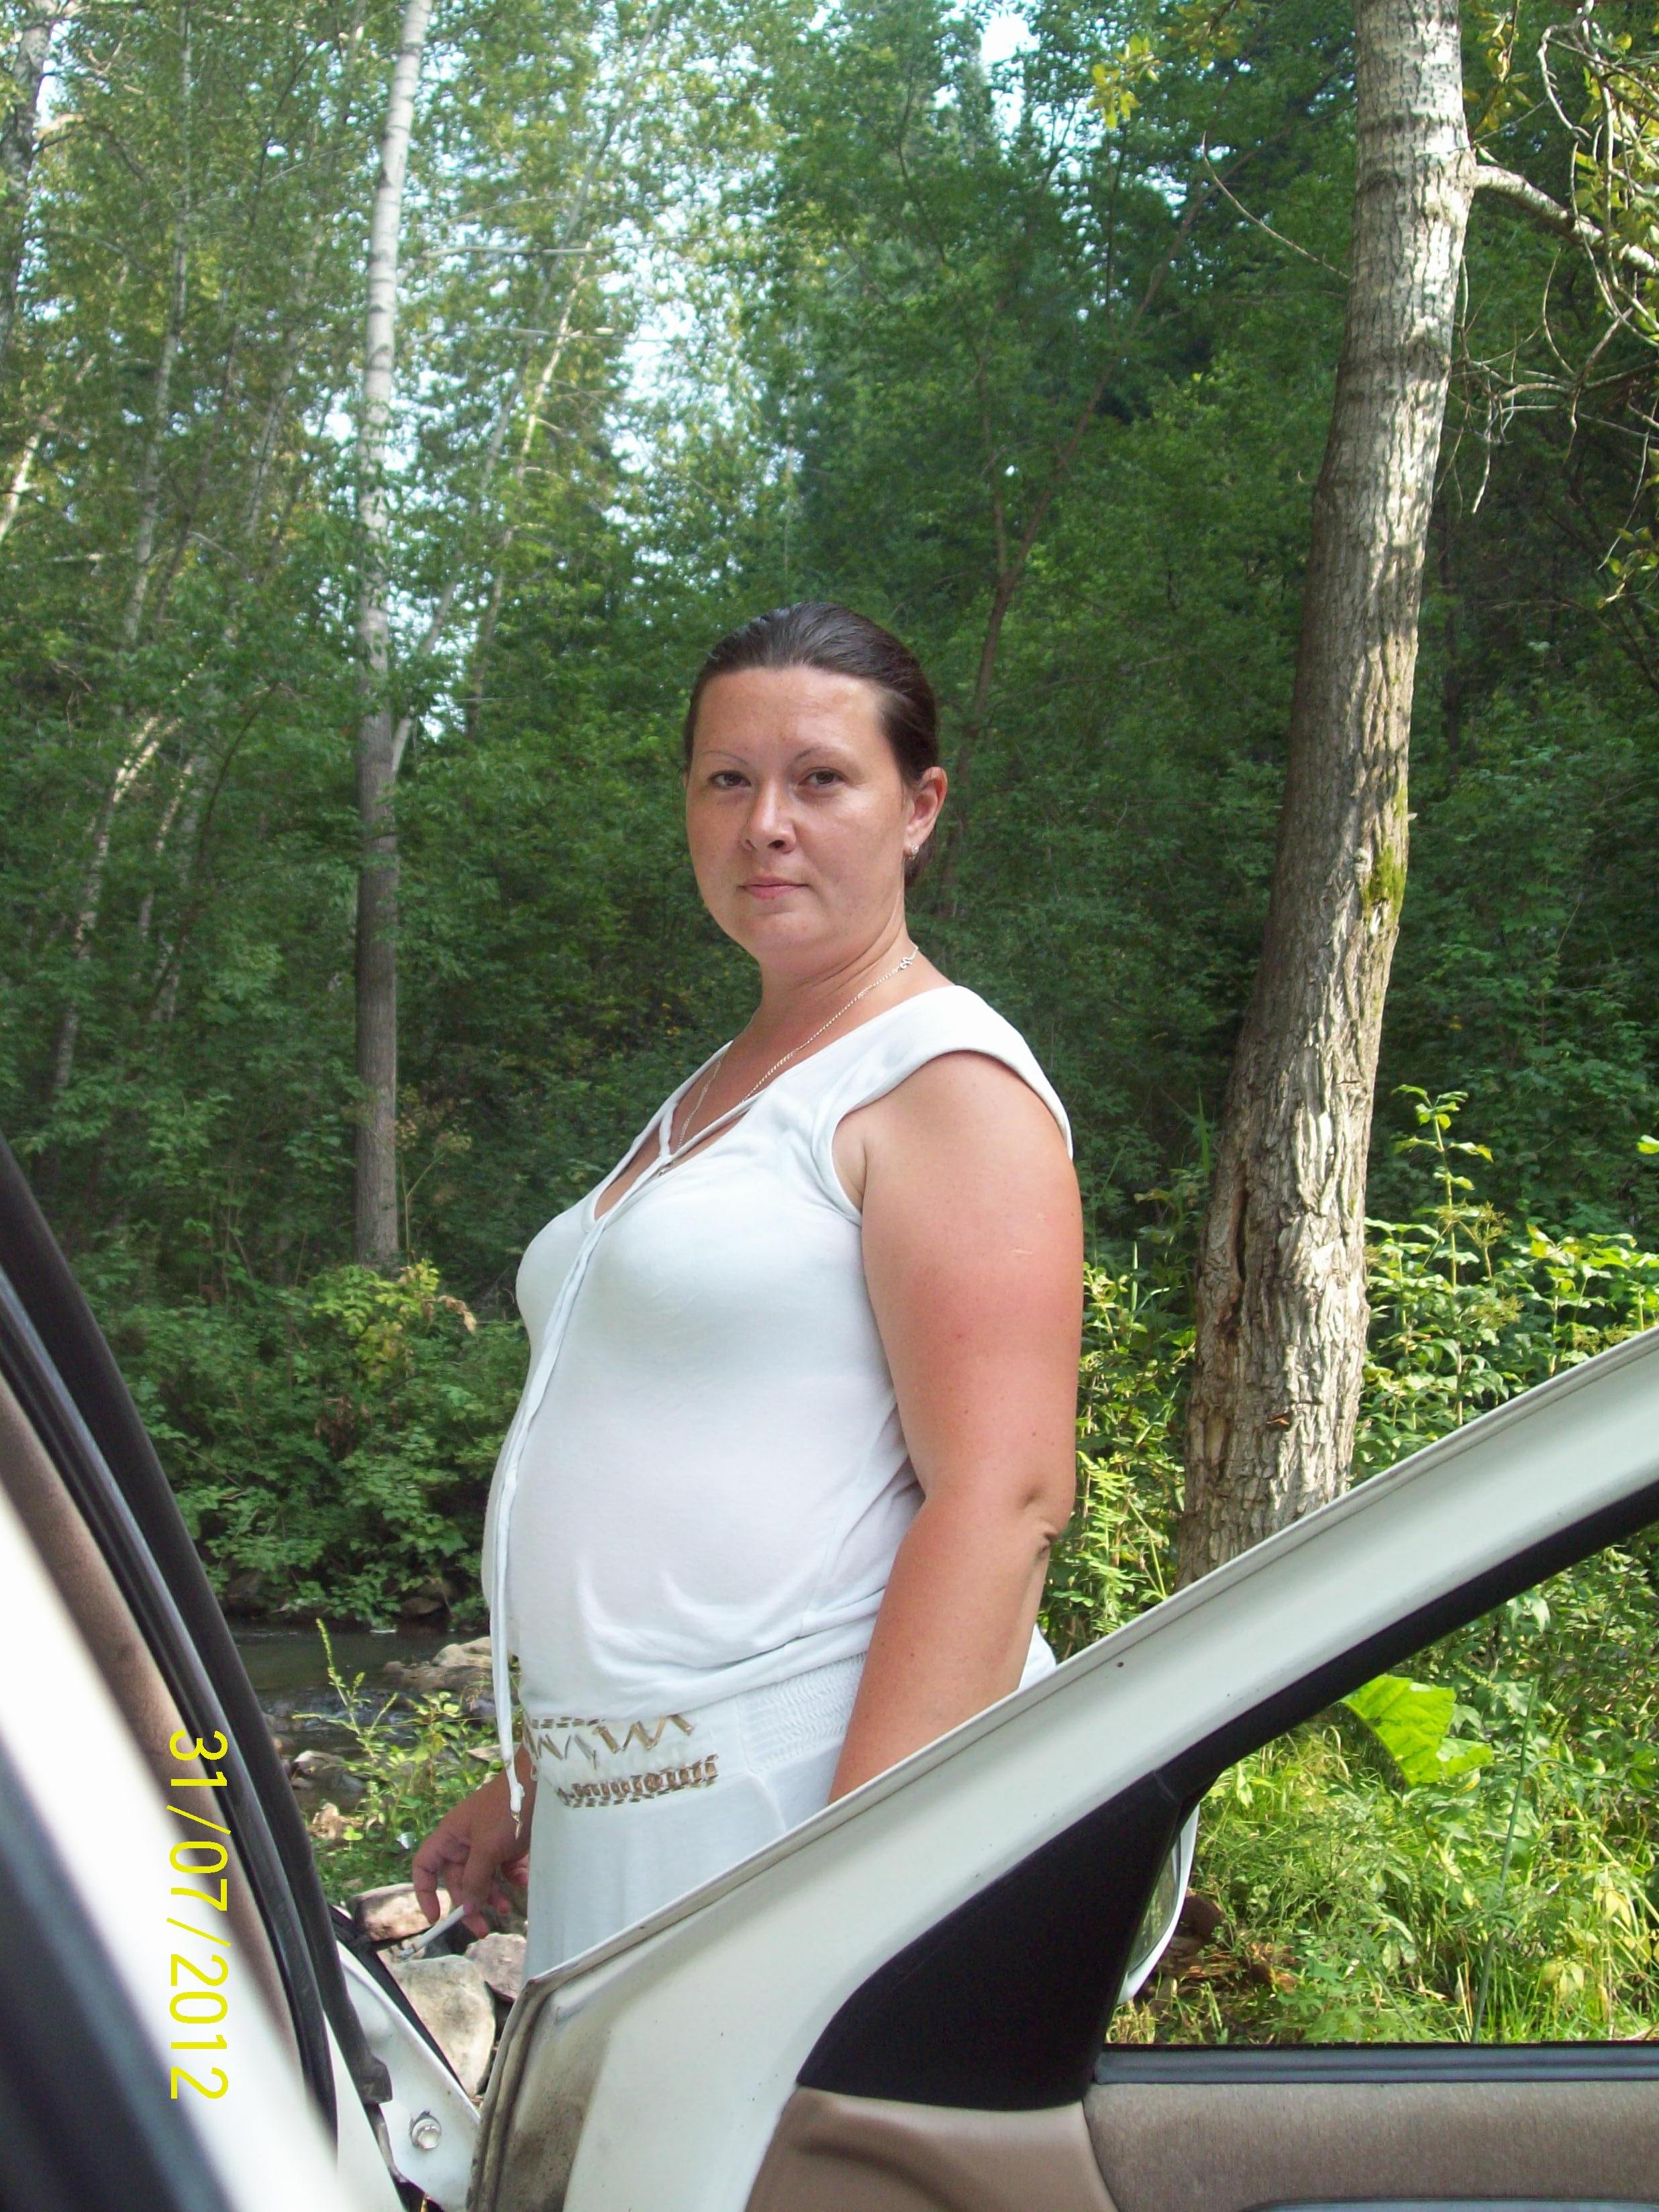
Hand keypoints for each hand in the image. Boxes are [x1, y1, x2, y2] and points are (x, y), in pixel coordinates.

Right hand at [411, 1758, 534, 1936]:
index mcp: (451, 1836)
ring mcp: (488, 1842)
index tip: (436, 1917)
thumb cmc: (507, 1811)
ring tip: (507, 1908)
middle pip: (458, 1880)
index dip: (425, 1893)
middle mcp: (466, 1840)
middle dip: (470, 1903)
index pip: (425, 1866)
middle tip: (483, 1929)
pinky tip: (523, 1882)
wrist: (542, 1784)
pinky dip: (512, 1879)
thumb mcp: (487, 1848)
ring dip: (493, 1895)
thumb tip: (467, 1908)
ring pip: (483, 1878)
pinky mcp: (509, 1843)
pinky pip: (504, 1869)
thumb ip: (475, 1880)